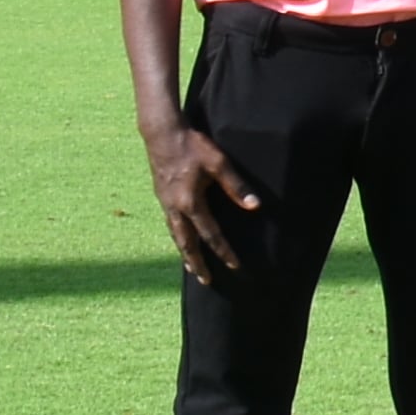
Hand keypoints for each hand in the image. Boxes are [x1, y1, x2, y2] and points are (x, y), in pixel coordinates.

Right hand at [142, 119, 267, 280]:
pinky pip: (171, 224)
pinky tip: (182, 239)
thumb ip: (236, 186)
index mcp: (190, 203)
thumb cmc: (193, 146)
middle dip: (197, 263)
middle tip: (206, 281)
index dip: (224, 252)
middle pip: (187, 243)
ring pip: (176, 235)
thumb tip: (254, 207)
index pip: (210, 234)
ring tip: (192, 267)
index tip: (235, 267)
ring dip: (185, 253)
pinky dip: (178, 237)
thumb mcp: (219, 164)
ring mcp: (165, 203)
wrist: (161, 133)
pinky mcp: (162, 196)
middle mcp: (175, 208)